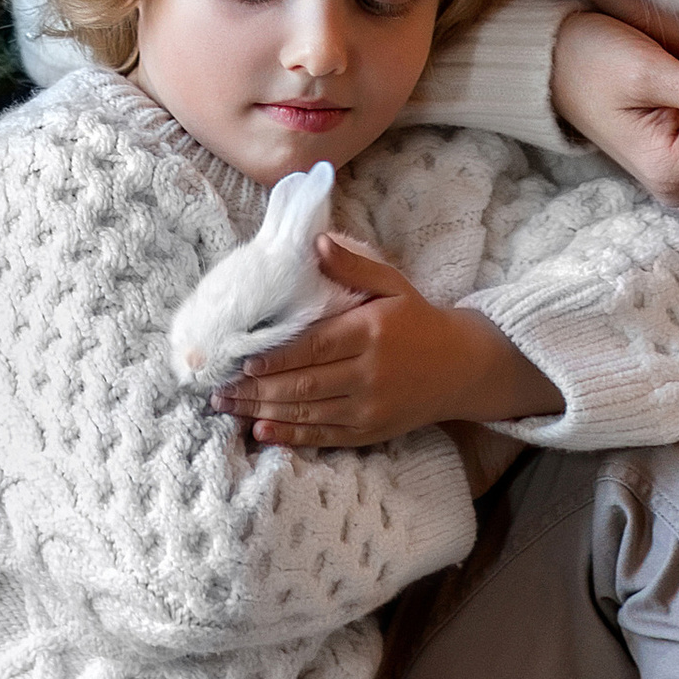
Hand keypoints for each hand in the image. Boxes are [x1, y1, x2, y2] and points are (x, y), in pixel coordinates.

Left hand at [210, 236, 560, 447]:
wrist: (460, 367)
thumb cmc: (418, 319)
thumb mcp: (392, 283)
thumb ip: (353, 265)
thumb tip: (316, 243)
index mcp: (369, 333)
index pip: (313, 348)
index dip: (275, 358)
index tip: (242, 362)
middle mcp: (368, 374)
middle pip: (303, 385)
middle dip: (256, 389)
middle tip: (219, 388)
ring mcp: (369, 407)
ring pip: (307, 413)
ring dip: (263, 411)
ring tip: (228, 407)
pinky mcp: (370, 432)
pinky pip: (323, 435)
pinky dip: (290, 436)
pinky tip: (262, 431)